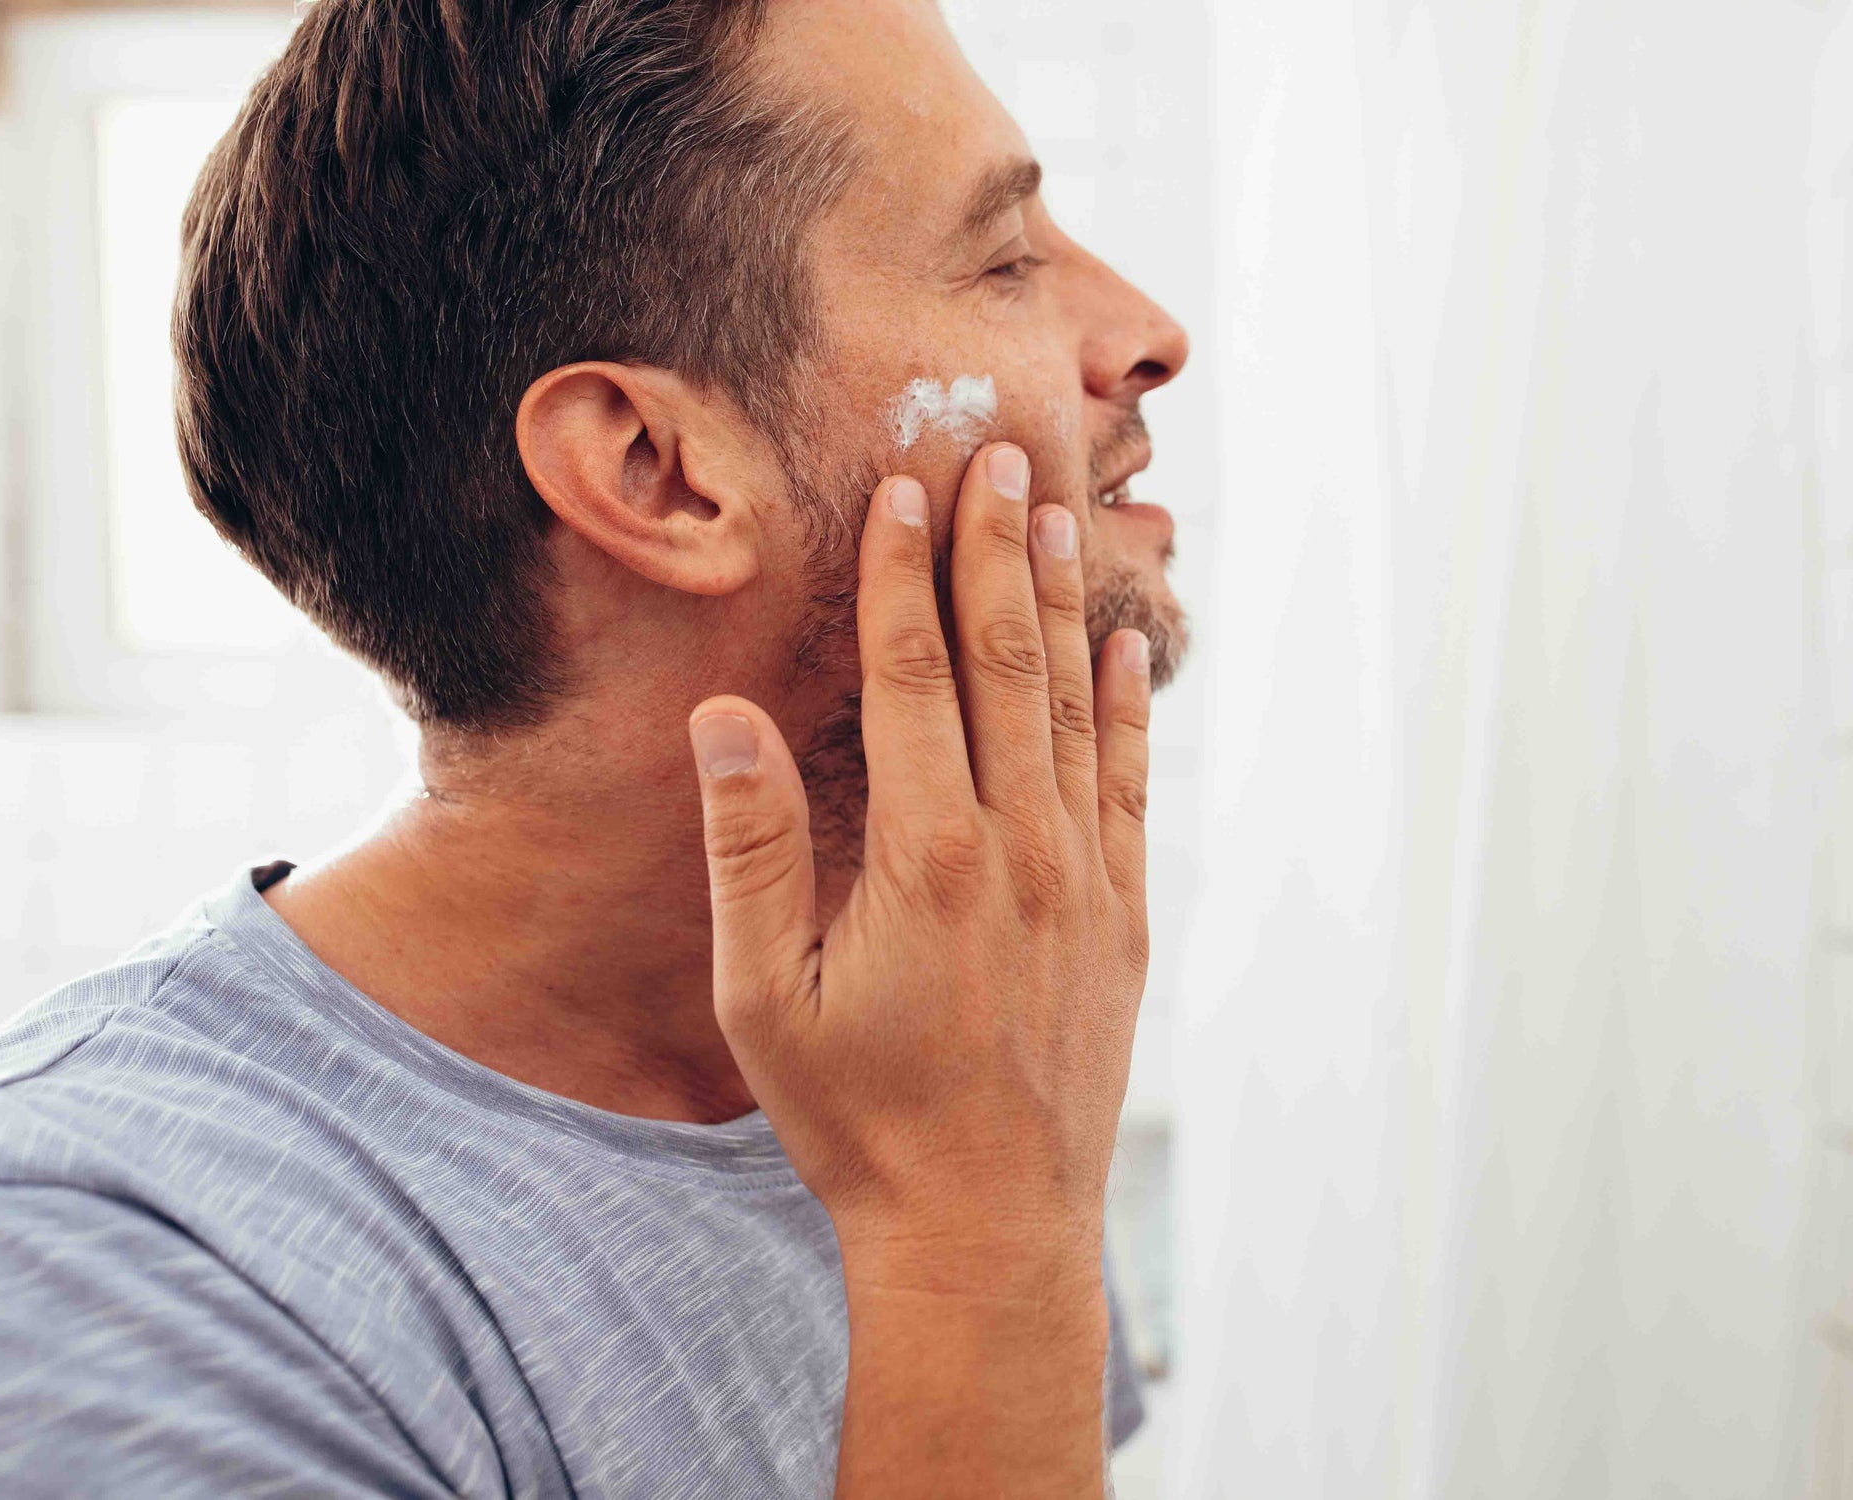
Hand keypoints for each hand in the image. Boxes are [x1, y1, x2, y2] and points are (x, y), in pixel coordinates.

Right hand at [686, 441, 1152, 1271]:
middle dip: (996, 550)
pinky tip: (1126, 650)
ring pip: (1076, 708)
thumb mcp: (766, 997)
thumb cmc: (856, 1117)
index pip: (913, 673)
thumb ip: (750, 850)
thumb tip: (724, 719)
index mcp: (924, 853)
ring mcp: (1084, 880)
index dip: (906, 572)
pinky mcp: (1123, 919)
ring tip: (1062, 515)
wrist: (987, 1225)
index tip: (908, 488)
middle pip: (1006, 662)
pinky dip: (1127, 709)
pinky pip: (1128, 787)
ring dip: (1065, 604)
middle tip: (1000, 456)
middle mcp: (1018, 847)